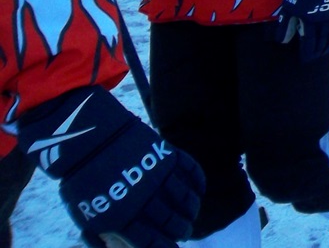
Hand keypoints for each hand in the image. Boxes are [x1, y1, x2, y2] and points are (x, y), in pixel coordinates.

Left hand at [19, 85, 203, 247]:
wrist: (88, 139)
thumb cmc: (82, 179)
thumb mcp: (83, 214)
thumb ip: (98, 235)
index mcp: (122, 217)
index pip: (151, 242)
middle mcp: (144, 199)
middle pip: (172, 223)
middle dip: (181, 231)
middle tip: (184, 233)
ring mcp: (158, 174)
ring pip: (186, 199)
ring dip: (191, 210)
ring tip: (191, 215)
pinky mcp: (167, 154)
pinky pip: (191, 171)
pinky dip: (198, 183)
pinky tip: (198, 191)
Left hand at [276, 0, 328, 61]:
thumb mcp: (289, 4)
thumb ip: (285, 24)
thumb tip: (283, 41)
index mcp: (310, 22)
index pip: (309, 44)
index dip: (307, 53)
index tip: (305, 59)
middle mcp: (324, 22)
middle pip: (322, 42)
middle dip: (317, 51)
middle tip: (314, 57)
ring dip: (328, 45)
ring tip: (324, 51)